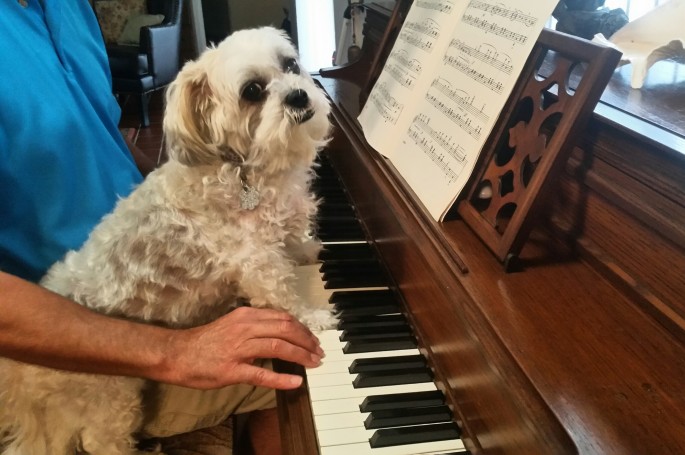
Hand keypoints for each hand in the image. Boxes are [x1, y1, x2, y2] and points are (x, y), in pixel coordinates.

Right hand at [165, 306, 322, 389]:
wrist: (178, 353)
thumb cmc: (205, 341)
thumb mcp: (233, 324)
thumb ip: (255, 326)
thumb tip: (280, 333)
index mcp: (246, 316)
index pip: (283, 318)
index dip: (302, 328)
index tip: (312, 338)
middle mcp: (245, 328)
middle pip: (285, 329)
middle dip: (306, 340)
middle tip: (318, 351)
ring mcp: (239, 349)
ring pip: (278, 347)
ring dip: (300, 355)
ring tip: (314, 363)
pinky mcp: (232, 370)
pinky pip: (261, 374)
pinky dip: (281, 378)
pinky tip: (295, 382)